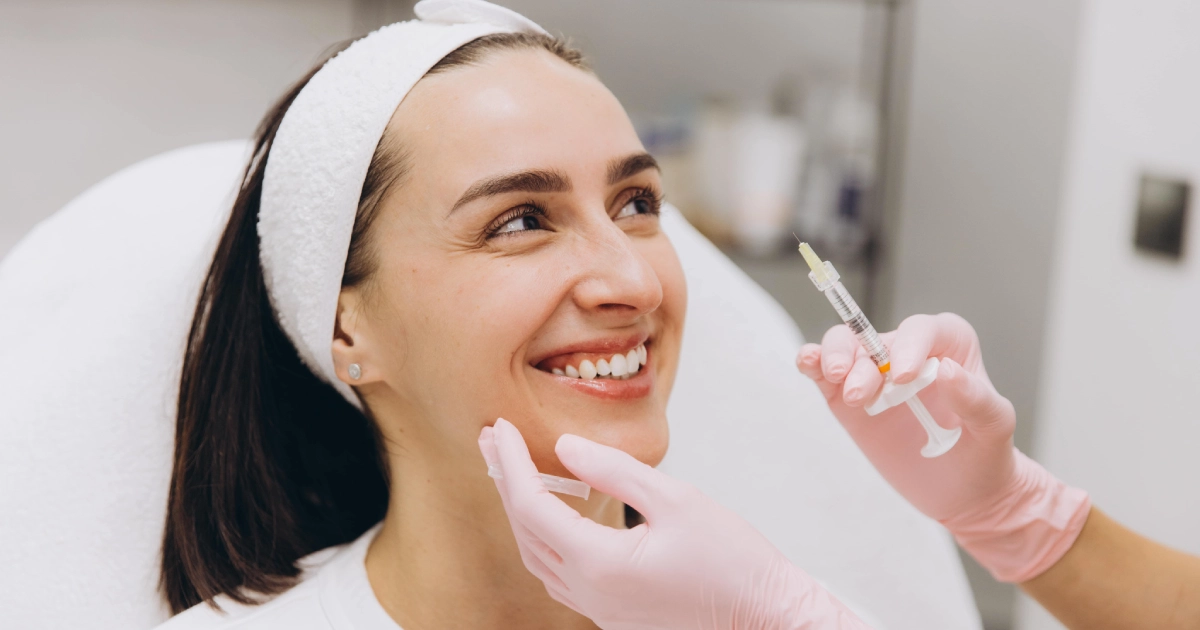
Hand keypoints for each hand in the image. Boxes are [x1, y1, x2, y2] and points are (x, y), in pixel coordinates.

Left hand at [479, 418, 870, 629]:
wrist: (767, 616)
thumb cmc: (734, 561)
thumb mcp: (676, 499)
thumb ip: (614, 471)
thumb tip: (563, 448)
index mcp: (600, 564)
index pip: (532, 506)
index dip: (511, 463)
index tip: (501, 427)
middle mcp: (590, 593)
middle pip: (525, 532)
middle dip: (504, 481)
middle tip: (492, 439)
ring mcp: (600, 609)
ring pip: (537, 557)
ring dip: (519, 511)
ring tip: (511, 469)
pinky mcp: (613, 614)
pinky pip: (559, 575)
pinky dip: (543, 537)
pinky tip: (549, 512)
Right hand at [796, 313, 1089, 582]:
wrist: (964, 493)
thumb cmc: (985, 454)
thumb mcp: (994, 427)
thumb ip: (975, 399)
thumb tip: (947, 370)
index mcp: (949, 349)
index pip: (923, 330)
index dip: (910, 344)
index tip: (904, 375)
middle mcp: (908, 354)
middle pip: (874, 338)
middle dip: (863, 360)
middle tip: (863, 394)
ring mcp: (875, 377)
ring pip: (846, 349)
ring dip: (836, 360)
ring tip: (842, 389)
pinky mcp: (850, 401)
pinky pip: (825, 375)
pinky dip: (812, 363)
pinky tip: (808, 364)